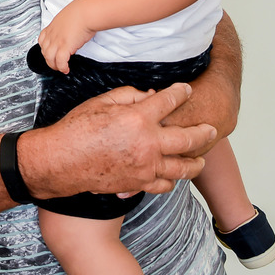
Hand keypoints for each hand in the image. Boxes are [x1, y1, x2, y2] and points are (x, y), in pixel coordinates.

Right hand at [20, 82, 216, 199]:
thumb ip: (130, 95)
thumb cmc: (77, 128)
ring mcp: (145, 167)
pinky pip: (164, 184)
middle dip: (203, 132)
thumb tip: (151, 96)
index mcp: (138, 118)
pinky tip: (173, 175)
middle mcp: (147, 144)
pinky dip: (171, 180)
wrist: (62, 161)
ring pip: (182, 167)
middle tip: (212, 130)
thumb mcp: (102, 101)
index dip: (181, 93)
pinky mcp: (139, 183)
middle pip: (188, 138)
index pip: (170, 101)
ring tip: (200, 159)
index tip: (186, 90)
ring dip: (195, 162)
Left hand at [37, 4, 93, 73]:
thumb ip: (65, 26)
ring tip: (60, 69)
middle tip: (55, 64)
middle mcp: (52, 34)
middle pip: (44, 51)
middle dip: (49, 60)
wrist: (87, 12)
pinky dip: (62, 67)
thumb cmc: (82, 12)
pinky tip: (66, 69)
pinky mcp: (65, 46)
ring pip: (49, 58)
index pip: (41, 40)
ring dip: (54, 66)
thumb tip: (70, 32)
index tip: (49, 52)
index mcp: (52, 27)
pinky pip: (60, 61)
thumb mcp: (68, 17)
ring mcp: (57, 41)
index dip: (45, 48)